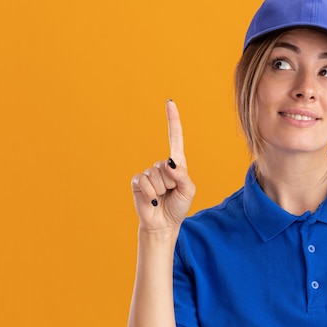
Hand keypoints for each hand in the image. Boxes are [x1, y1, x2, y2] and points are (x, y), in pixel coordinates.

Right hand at [131, 100, 195, 230]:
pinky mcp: (138, 182)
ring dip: (161, 190)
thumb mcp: (188, 191)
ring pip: (156, 175)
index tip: (170, 103)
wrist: (164, 223)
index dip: (173, 121)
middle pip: (167, 165)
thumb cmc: (178, 206)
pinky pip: (144, 182)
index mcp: (177, 164)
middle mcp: (161, 165)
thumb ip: (182, 176)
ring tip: (161, 197)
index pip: (175, 138)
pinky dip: (151, 194)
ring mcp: (148, 173)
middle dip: (171, 183)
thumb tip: (169, 164)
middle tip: (170, 194)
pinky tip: (152, 200)